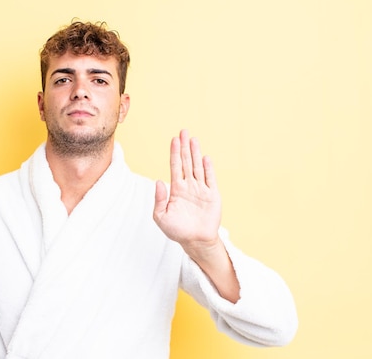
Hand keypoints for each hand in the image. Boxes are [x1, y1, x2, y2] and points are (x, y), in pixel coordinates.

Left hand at [153, 130, 221, 258]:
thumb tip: (158, 182)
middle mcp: (189, 186)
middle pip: (186, 162)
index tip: (174, 140)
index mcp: (176, 189)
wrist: (195, 241)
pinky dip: (208, 168)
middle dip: (184, 147)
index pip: (175, 166)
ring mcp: (201, 190)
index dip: (174, 153)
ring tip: (193, 139)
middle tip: (183, 131)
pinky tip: (205, 158)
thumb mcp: (161, 216)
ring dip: (196, 153)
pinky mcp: (212, 196)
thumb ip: (159, 199)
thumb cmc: (176, 230)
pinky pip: (211, 179)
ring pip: (198, 167)